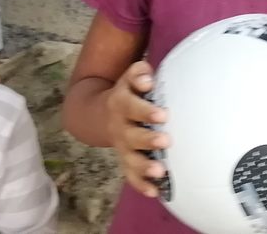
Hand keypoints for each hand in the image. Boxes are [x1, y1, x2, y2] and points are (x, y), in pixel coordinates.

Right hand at [106, 61, 170, 198]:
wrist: (101, 113)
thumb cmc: (130, 92)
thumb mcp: (131, 77)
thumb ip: (139, 74)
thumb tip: (147, 79)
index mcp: (121, 103)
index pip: (131, 106)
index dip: (145, 110)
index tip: (162, 114)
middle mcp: (119, 126)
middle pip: (132, 135)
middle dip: (148, 139)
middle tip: (166, 140)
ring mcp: (122, 146)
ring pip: (131, 159)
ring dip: (144, 166)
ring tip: (160, 171)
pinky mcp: (125, 160)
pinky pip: (130, 175)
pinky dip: (141, 184)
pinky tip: (154, 192)